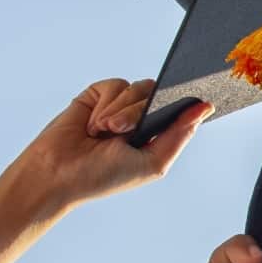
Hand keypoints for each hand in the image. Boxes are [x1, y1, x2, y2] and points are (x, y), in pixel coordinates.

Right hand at [17, 78, 211, 211]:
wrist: (56, 174)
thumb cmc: (102, 177)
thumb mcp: (152, 162)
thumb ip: (179, 135)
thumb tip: (205, 108)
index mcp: (157, 136)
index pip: (181, 110)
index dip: (187, 102)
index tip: (194, 97)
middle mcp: (141, 119)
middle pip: (160, 95)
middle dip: (141, 111)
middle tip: (121, 130)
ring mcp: (119, 106)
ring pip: (139, 88)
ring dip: (121, 110)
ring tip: (104, 131)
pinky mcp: (98, 96)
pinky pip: (115, 85)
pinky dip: (106, 103)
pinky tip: (93, 123)